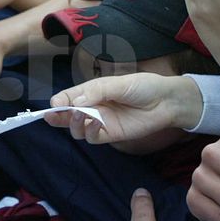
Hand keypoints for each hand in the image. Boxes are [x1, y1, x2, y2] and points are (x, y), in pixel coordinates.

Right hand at [47, 73, 202, 144]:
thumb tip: (75, 100)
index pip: (69, 97)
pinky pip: (93, 138)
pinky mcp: (111, 135)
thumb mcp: (119, 83)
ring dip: (74, 124)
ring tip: (80, 115)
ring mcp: (101, 122)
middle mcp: (93, 107)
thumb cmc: (144, 86)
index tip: (53, 105)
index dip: (58, 101)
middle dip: (58, 116)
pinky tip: (96, 123)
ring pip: (77, 128)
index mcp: (92, 91)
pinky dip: (90, 132)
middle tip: (55, 114)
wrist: (166, 101)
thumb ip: (97, 91)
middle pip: (68, 115)